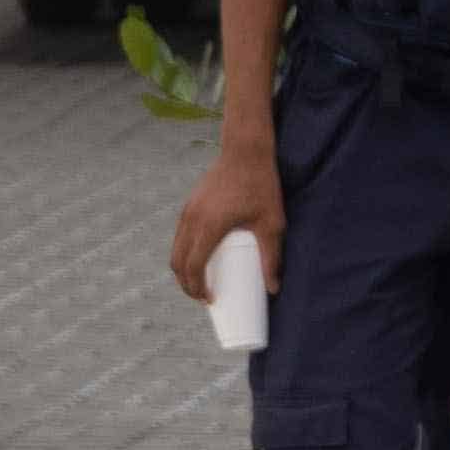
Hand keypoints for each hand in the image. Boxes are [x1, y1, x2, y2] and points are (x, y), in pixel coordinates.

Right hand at [167, 125, 282, 303]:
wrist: (247, 149)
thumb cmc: (261, 185)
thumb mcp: (272, 223)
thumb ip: (271, 256)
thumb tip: (273, 289)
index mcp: (209, 226)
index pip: (193, 266)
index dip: (197, 288)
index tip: (210, 300)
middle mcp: (192, 219)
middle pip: (178, 262)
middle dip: (187, 284)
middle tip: (205, 296)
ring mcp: (188, 210)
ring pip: (176, 248)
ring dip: (183, 269)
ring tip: (201, 281)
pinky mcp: (190, 203)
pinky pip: (180, 235)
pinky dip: (184, 252)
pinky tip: (198, 257)